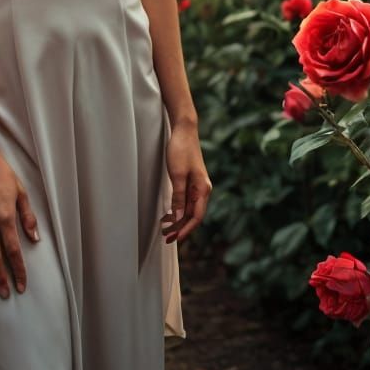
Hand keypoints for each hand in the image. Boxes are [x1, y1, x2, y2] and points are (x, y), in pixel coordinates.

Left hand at [161, 122, 211, 244]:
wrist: (184, 130)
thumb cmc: (181, 150)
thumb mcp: (177, 174)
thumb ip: (179, 196)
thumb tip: (179, 217)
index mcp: (203, 189)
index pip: (197, 217)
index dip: (186, 230)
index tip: (175, 238)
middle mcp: (203, 190)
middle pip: (193, 215)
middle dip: (181, 228)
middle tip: (166, 238)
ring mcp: (198, 186)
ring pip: (189, 209)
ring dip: (179, 220)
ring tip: (165, 229)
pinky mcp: (191, 181)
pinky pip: (186, 201)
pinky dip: (178, 210)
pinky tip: (169, 215)